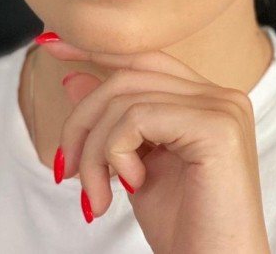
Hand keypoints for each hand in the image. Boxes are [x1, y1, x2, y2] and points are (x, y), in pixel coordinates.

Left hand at [39, 38, 270, 253]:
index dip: (97, 50)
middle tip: (62, 168)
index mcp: (205, 99)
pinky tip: (128, 187)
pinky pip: (138, 118)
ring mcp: (222, 108)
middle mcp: (221, 95)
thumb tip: (72, 79)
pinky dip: (115, 153)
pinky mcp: (217, 128)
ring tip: (92, 194)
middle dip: (82, 119)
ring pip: (127, 99)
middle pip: (128, 76)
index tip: (53, 47)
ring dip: (93, 150)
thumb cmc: (182, 228)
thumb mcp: (132, 164)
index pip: (145, 58)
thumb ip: (111, 120)